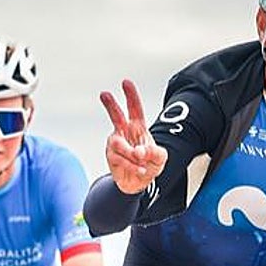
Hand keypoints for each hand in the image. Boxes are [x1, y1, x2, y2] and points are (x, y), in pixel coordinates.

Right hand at [100, 79, 167, 194]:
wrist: (139, 183)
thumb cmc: (150, 164)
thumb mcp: (160, 158)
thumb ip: (155, 152)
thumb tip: (139, 152)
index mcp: (138, 128)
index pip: (134, 109)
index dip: (131, 96)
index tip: (126, 82)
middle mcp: (124, 132)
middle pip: (116, 116)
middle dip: (110, 105)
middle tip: (104, 93)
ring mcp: (116, 144)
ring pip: (120, 144)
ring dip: (132, 154)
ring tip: (142, 162)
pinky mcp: (111, 157)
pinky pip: (120, 159)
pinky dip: (133, 166)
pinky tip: (141, 170)